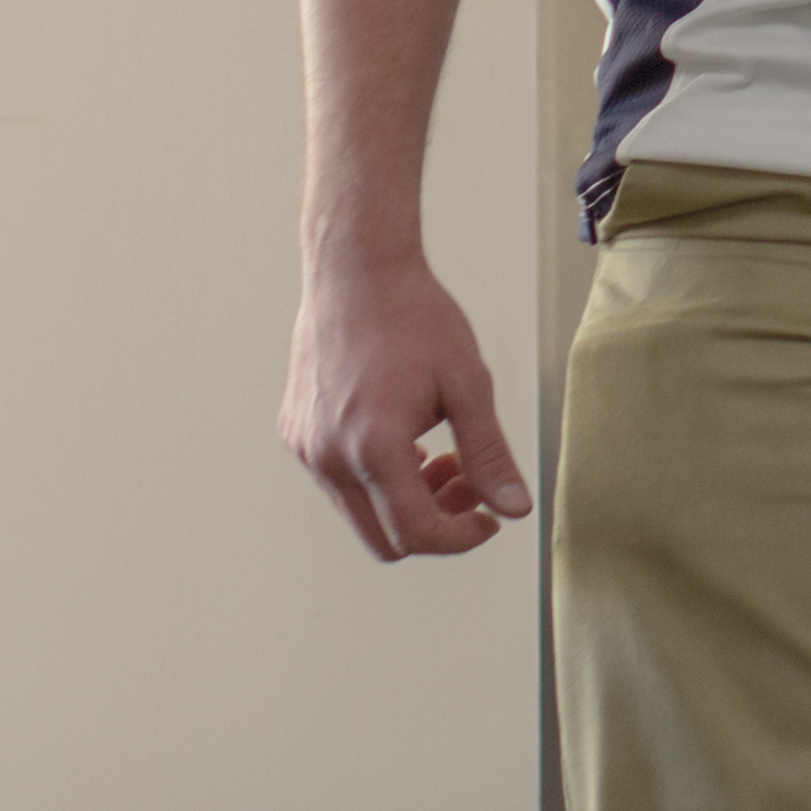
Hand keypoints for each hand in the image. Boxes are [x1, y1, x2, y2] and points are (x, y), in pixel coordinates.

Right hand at [281, 247, 530, 562]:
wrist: (356, 271)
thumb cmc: (414, 318)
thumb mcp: (468, 383)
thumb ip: (490, 454)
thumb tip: (514, 508)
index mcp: (373, 447)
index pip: (416, 533)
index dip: (460, 538)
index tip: (489, 518)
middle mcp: (329, 457)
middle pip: (384, 539)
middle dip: (435, 523)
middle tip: (468, 483)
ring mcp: (306, 448)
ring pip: (359, 513)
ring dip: (405, 500)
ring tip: (442, 455)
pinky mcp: (296, 434)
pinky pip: (338, 482)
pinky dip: (376, 479)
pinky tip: (407, 436)